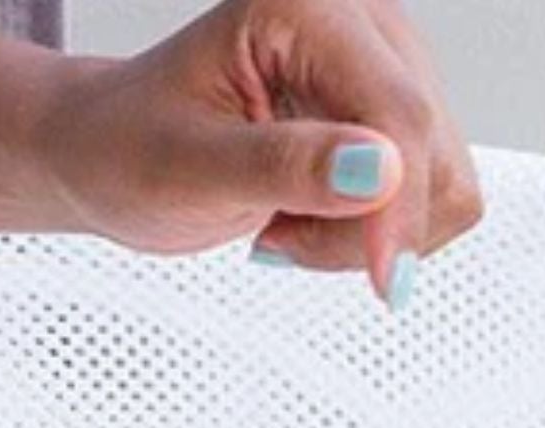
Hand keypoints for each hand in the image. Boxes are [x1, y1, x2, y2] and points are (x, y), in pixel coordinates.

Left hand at [35, 0, 480, 305]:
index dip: (398, 205)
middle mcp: (357, 22)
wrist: (105, 152)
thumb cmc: (125, 148)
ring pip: (439, 177)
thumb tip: (380, 172)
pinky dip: (364, 229)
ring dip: (365, 231)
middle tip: (277, 238)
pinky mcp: (381, 111)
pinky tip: (300, 216)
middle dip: (369, 222)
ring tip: (282, 221)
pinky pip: (418, 193)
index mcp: (306, 7)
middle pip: (433, 146)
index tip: (386, 282)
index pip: (396, 111)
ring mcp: (378, 66)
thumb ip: (283, 168)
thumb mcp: (186, 169)